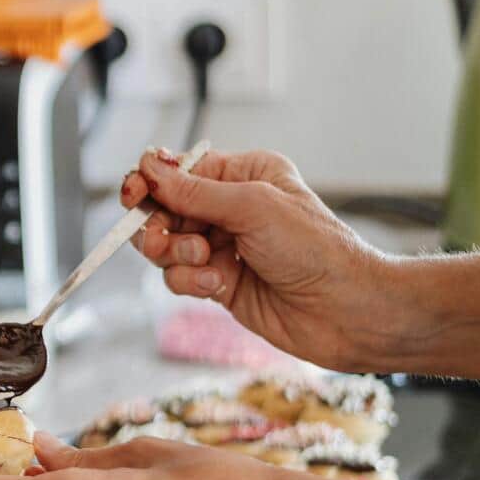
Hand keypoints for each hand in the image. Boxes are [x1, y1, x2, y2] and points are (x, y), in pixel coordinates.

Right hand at [121, 148, 398, 371]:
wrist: (345, 310)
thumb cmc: (316, 249)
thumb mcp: (253, 207)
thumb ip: (195, 192)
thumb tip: (150, 168)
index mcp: (244, 175)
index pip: (180, 171)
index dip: (151, 181)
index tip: (134, 194)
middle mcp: (231, 208)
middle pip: (163, 210)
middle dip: (159, 226)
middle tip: (159, 239)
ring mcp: (223, 247)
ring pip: (165, 247)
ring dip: (176, 256)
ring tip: (205, 262)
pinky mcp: (218, 283)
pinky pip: (179, 277)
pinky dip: (190, 282)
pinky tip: (219, 285)